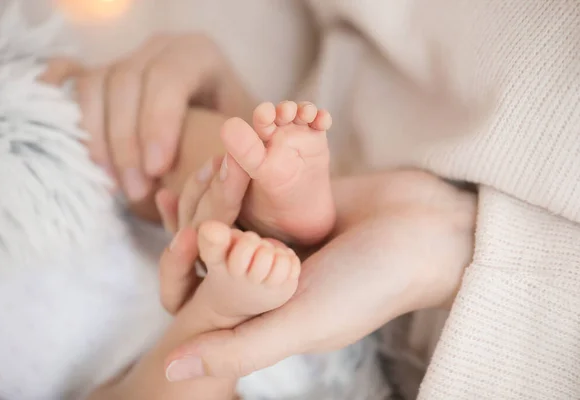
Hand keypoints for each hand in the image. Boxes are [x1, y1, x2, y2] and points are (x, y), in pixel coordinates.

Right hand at [46, 34, 254, 201]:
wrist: (216, 129)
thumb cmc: (235, 136)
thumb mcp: (248, 137)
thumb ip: (242, 145)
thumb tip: (228, 160)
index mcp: (198, 55)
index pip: (169, 77)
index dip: (157, 122)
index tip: (158, 170)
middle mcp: (158, 50)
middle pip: (126, 82)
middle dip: (127, 142)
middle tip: (137, 191)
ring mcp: (127, 60)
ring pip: (96, 88)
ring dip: (101, 143)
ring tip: (120, 188)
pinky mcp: (105, 78)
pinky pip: (78, 95)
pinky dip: (82, 133)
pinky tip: (99, 169)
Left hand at [159, 171, 475, 381]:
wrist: (428, 228)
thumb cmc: (369, 284)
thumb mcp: (302, 322)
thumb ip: (238, 348)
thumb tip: (170, 372)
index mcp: (267, 310)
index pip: (207, 291)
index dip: (185, 265)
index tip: (183, 236)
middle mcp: (271, 275)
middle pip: (217, 247)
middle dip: (203, 217)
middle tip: (194, 189)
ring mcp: (285, 235)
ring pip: (234, 211)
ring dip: (220, 187)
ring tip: (212, 162)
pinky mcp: (298, 201)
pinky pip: (259, 184)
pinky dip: (245, 168)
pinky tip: (231, 145)